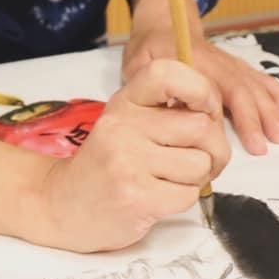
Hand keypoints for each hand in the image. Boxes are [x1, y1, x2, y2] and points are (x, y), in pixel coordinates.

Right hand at [33, 59, 229, 252]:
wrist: (61, 205)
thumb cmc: (107, 164)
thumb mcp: (127, 123)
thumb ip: (165, 112)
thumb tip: (217, 112)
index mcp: (125, 101)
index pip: (169, 73)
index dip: (200, 89)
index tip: (204, 110)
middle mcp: (124, 125)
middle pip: (202, 127)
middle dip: (214, 149)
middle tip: (200, 160)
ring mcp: (128, 161)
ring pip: (200, 164)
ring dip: (197, 178)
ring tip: (172, 180)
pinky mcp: (136, 197)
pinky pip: (189, 194)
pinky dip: (183, 199)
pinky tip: (160, 197)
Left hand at [125, 0, 278, 154]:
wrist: (165, 22)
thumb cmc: (149, 48)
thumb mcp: (139, 65)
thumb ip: (152, 87)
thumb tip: (174, 114)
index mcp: (194, 61)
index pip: (220, 90)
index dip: (237, 116)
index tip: (247, 142)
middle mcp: (218, 61)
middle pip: (243, 89)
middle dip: (260, 117)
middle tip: (272, 143)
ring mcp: (230, 62)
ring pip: (255, 84)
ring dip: (272, 109)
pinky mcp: (236, 66)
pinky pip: (261, 78)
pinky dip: (276, 94)